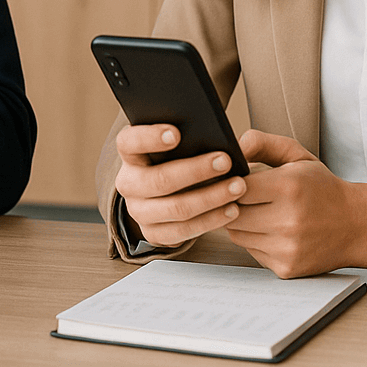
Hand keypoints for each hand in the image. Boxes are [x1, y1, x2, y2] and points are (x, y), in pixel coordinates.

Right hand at [113, 124, 246, 247]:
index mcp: (130, 154)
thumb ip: (190, 135)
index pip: (129, 142)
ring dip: (211, 198)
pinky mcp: (153, 233)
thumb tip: (217, 135)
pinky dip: (211, 220)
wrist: (166, 194)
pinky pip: (184, 231)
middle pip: (159, 179)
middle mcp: (128, 183)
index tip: (177, 133)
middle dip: (196, 170)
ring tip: (238, 186)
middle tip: (225, 161)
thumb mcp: (177, 144)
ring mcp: (138, 211)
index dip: (150, 138)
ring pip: (175, 208)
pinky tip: (232, 209)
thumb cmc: (176, 158)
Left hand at [225, 130, 366, 276]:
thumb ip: (261, 143)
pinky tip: (272, 230)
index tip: (236, 180)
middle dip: (234, 203)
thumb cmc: (322, 187)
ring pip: (237, 234)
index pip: (236, 186)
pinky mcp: (286, 268)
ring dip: (242, 222)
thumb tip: (232, 148)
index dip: (232, 182)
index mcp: (289, 187)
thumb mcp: (296, 154)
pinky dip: (255, 240)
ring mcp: (287, 248)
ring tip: (262, 212)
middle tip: (246, 196)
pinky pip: (251, 250)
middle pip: (232, 213)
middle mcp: (288, 221)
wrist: (357, 225)